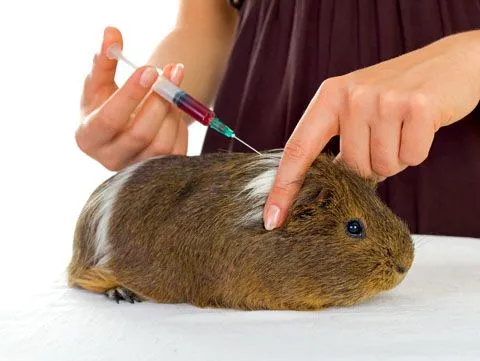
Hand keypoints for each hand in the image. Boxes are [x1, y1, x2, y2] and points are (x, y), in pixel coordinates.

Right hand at [76, 27, 187, 170]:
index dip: (130, 94)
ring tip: (172, 90)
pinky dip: (180, 126)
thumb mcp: (101, 84)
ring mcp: (135, 169)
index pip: (109, 119)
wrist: (122, 130)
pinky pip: (176, 151)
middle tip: (174, 70)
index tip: (150, 69)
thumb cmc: (107, 104)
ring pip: (162, 143)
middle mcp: (109, 159)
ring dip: (172, 111)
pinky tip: (174, 111)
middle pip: (139, 133)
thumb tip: (112, 32)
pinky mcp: (158, 171)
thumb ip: (105, 60)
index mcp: (88, 137)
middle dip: (160, 100)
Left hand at [263, 30, 479, 229]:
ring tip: (401, 129)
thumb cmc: (394, 94)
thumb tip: (325, 188)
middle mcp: (351, 96)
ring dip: (395, 158)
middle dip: (371, 164)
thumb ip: (338, 142)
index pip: (297, 150)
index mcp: (328, 97)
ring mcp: (383, 100)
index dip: (283, 188)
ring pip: (381, 167)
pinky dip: (417, 151)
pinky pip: (411, 157)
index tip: (272, 219)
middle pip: (351, 168)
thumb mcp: (355, 108)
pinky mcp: (417, 106)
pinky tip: (419, 126)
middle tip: (385, 136)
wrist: (448, 63)